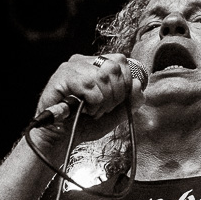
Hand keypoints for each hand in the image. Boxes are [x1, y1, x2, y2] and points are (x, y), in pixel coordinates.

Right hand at [28, 54, 145, 149]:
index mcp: (96, 65)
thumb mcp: (115, 113)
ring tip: (93, 112)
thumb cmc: (85, 124)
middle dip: (116, 95)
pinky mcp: (61, 77)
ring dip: (104, 101)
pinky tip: (85, 111)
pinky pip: (90, 86)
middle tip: (104, 109)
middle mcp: (83, 61)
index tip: (117, 102)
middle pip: (114, 68)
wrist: (62, 138)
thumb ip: (131, 100)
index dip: (126, 83)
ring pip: (102, 77)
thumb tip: (139, 84)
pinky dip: (93, 103)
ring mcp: (71, 67)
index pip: (120, 61)